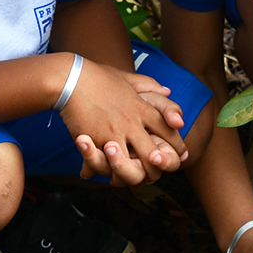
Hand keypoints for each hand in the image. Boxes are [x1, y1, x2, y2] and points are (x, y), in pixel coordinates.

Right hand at [61, 62, 187, 183]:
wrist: (71, 78)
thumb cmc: (97, 76)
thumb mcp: (127, 77)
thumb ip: (149, 85)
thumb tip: (167, 90)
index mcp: (141, 107)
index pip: (167, 128)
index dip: (176, 144)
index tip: (181, 154)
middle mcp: (132, 122)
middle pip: (155, 152)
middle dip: (161, 165)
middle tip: (159, 170)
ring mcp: (115, 132)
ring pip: (134, 164)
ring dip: (135, 172)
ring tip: (136, 175)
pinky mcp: (97, 139)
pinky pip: (106, 163)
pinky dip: (105, 170)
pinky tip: (105, 173)